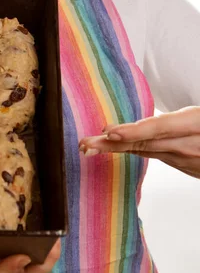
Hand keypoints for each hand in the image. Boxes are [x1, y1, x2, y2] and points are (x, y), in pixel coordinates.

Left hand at [78, 106, 199, 178]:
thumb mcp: (198, 111)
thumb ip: (181, 114)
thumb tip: (169, 103)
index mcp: (196, 123)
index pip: (159, 129)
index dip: (132, 131)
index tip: (108, 132)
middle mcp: (191, 146)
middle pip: (145, 144)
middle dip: (112, 145)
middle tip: (84, 144)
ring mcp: (190, 161)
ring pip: (148, 151)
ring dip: (119, 148)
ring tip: (91, 145)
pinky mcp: (190, 169)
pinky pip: (159, 156)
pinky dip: (138, 150)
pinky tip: (119, 146)